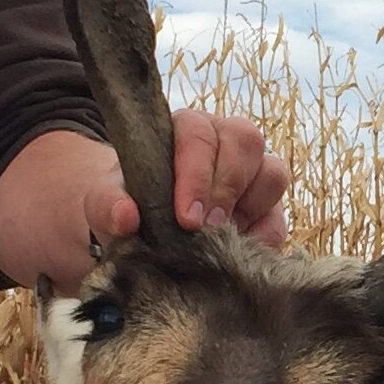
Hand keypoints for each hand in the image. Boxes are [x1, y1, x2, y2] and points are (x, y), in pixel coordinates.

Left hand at [83, 108, 291, 250]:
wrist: (143, 229)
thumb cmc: (128, 204)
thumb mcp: (105, 203)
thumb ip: (108, 204)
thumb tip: (126, 216)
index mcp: (186, 129)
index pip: (199, 133)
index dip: (197, 174)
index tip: (186, 217)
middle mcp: (225, 141)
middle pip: (245, 141)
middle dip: (225, 188)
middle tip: (204, 228)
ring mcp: (252, 174)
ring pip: (272, 174)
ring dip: (249, 207)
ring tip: (221, 238)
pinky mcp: (268, 210)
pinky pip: (279, 220)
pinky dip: (263, 239)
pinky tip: (238, 254)